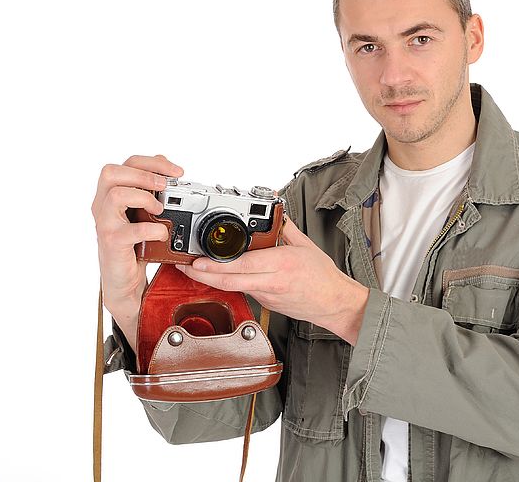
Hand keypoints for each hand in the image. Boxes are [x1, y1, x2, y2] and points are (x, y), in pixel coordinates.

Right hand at [91, 155, 183, 334]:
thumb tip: (164, 164)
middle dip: (143, 174)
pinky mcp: (112, 242)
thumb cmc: (132, 244)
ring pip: (117, 195)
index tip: (177, 172)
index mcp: (110, 194)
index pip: (126, 164)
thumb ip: (148, 189)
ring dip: (145, 198)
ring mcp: (105, 224)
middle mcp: (102, 206)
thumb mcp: (141, 212)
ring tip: (160, 210)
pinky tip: (162, 233)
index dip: (153, 162)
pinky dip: (152, 229)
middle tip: (165, 187)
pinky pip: (131, 230)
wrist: (122, 278)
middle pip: (111, 173)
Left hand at [177, 216, 369, 344]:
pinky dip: (229, 283)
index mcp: (281, 264)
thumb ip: (284, 228)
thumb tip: (274, 213)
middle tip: (184, 267)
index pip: (242, 265)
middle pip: (229, 280)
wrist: (334, 303)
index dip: (216, 265)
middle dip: (202, 275)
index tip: (198, 260)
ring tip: (194, 269)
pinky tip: (218, 277)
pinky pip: (243, 291)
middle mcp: (272, 281)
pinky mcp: (266, 303)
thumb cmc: (323, 277)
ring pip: (233, 287)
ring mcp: (267, 295)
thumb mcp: (305, 245)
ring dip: (211, 279)